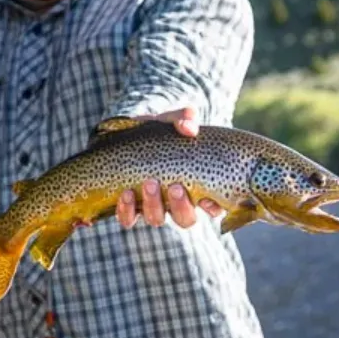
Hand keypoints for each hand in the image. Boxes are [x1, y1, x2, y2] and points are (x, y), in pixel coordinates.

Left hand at [115, 107, 223, 228]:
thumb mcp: (171, 121)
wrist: (125, 133)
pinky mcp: (128, 207)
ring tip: (149, 182)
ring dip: (154, 205)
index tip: (207, 199)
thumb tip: (189, 128)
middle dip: (181, 207)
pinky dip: (127, 210)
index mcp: (194, 185)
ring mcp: (152, 206)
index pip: (213, 207)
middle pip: (185, 219)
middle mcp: (175, 202)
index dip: (213, 208)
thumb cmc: (157, 131)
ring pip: (157, 219)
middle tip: (176, 187)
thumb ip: (184, 118)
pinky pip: (128, 219)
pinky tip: (126, 194)